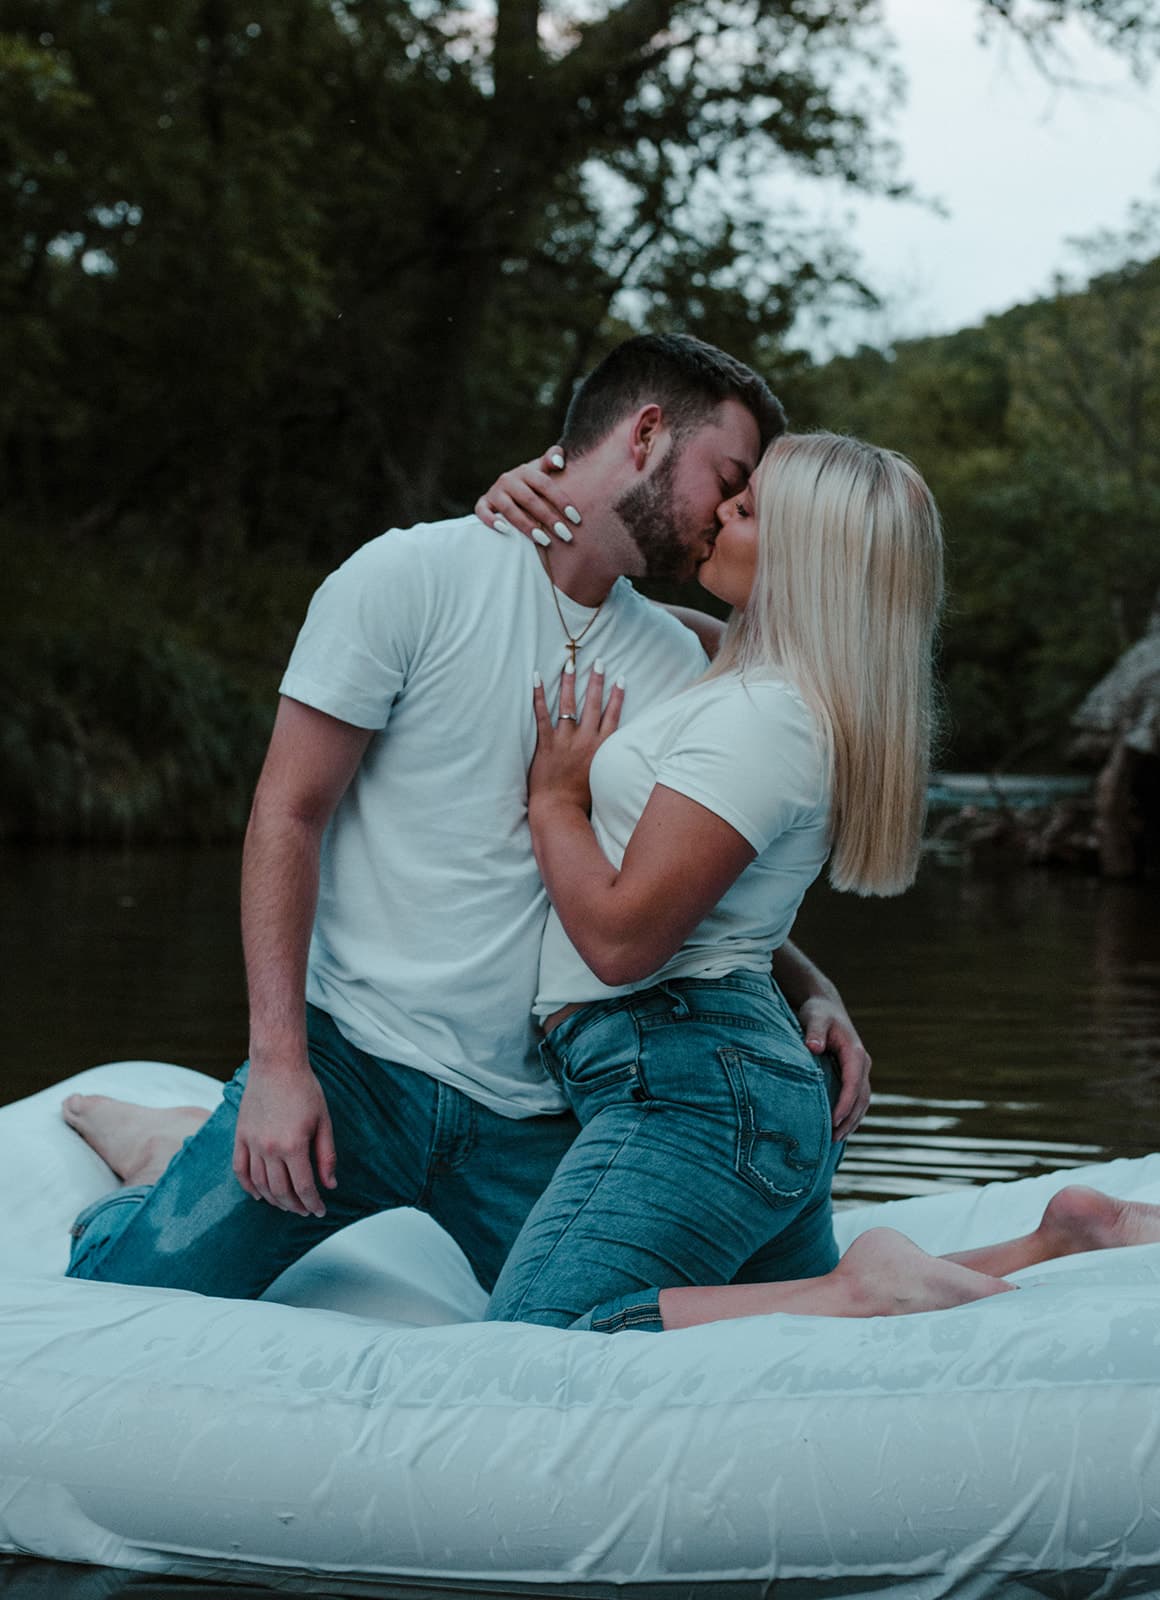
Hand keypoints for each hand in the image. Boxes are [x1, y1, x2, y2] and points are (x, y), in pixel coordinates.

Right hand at [233, 1062, 337, 1217]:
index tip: (320, 1210)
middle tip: (305, 1210)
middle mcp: (269, 1149)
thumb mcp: (324, 1122)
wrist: (277, 1065)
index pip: (304, 1187)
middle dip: (295, 1205)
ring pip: (260, 1185)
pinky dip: (248, 1187)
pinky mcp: (240, 1136)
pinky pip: (240, 1170)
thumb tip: (330, 1184)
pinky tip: (259, 1195)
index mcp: (293, 1145)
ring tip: (287, 1204)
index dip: (313, 1203)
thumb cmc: (305, 1090)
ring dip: (274, 1200)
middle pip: (281, 1191)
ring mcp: (251, 1143)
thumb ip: (326, 1156)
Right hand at [475, 447, 580, 546]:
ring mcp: (495, 492)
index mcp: (526, 470)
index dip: (561, 501)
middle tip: (565, 535)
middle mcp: (509, 479)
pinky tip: (506, 531)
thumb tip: (559, 462)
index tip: (576, 519)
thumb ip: (552, 459)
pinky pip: (483, 512)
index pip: (545, 484)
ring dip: (527, 526)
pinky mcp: (483, 504)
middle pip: (530, 500)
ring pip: (509, 509)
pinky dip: (491, 520)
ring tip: (544, 541)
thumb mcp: (542, 470)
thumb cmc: (533, 483)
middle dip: (549, 519)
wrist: (507, 489)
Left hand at [529, 661, 623, 813]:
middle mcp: (585, 740)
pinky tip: (536, 678)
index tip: (621, 679)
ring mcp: (565, 741)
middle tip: (599, 662)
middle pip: (593, 704)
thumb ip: (605, 761)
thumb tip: (612, 754)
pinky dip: (539, 695)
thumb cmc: (580, 801)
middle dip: (596, 681)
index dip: (617, 696)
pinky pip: (541, 715)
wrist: (559, 810)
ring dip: (570, 682)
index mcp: (601, 748)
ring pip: (569, 705)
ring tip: (570, 664)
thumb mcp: (601, 778)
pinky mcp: (546, 744)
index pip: (612, 715)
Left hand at [798, 996, 871, 1140]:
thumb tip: (814, 1047)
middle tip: (834, 1138)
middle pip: (861, 1098)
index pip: (853, 1084)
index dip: (845, 1104)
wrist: (826, 1007)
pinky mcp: (853, 1074)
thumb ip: (814, 1032)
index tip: (834, 1121)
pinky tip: (839, 1126)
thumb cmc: (819, 1013)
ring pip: (862, 1101)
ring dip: (852, 1120)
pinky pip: (856, 1098)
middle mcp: (862, 1064)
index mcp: (855, 1053)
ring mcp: (860, 1070)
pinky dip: (851, 1114)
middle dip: (850, 1119)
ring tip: (836, 1139)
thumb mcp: (815, 1018)